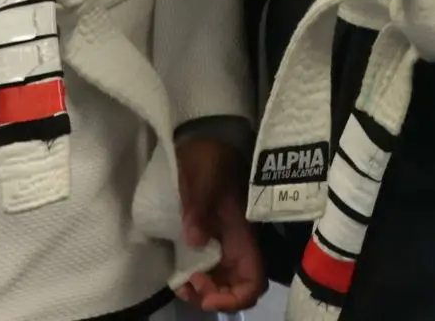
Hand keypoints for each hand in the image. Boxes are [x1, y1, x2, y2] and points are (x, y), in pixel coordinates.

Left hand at [174, 135, 265, 311]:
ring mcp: (225, 240)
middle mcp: (238, 243)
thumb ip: (200, 209)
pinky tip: (180, 274)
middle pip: (239, 287)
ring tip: (181, 284)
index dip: (234, 297)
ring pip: (225, 282)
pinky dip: (198, 279)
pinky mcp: (212, 235)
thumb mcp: (202, 180)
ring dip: (205, 291)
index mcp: (242, 233)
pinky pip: (212, 268)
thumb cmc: (208, 157)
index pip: (253, 280)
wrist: (206, 136)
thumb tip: (195, 241)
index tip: (206, 294)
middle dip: (215, 297)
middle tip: (187, 286)